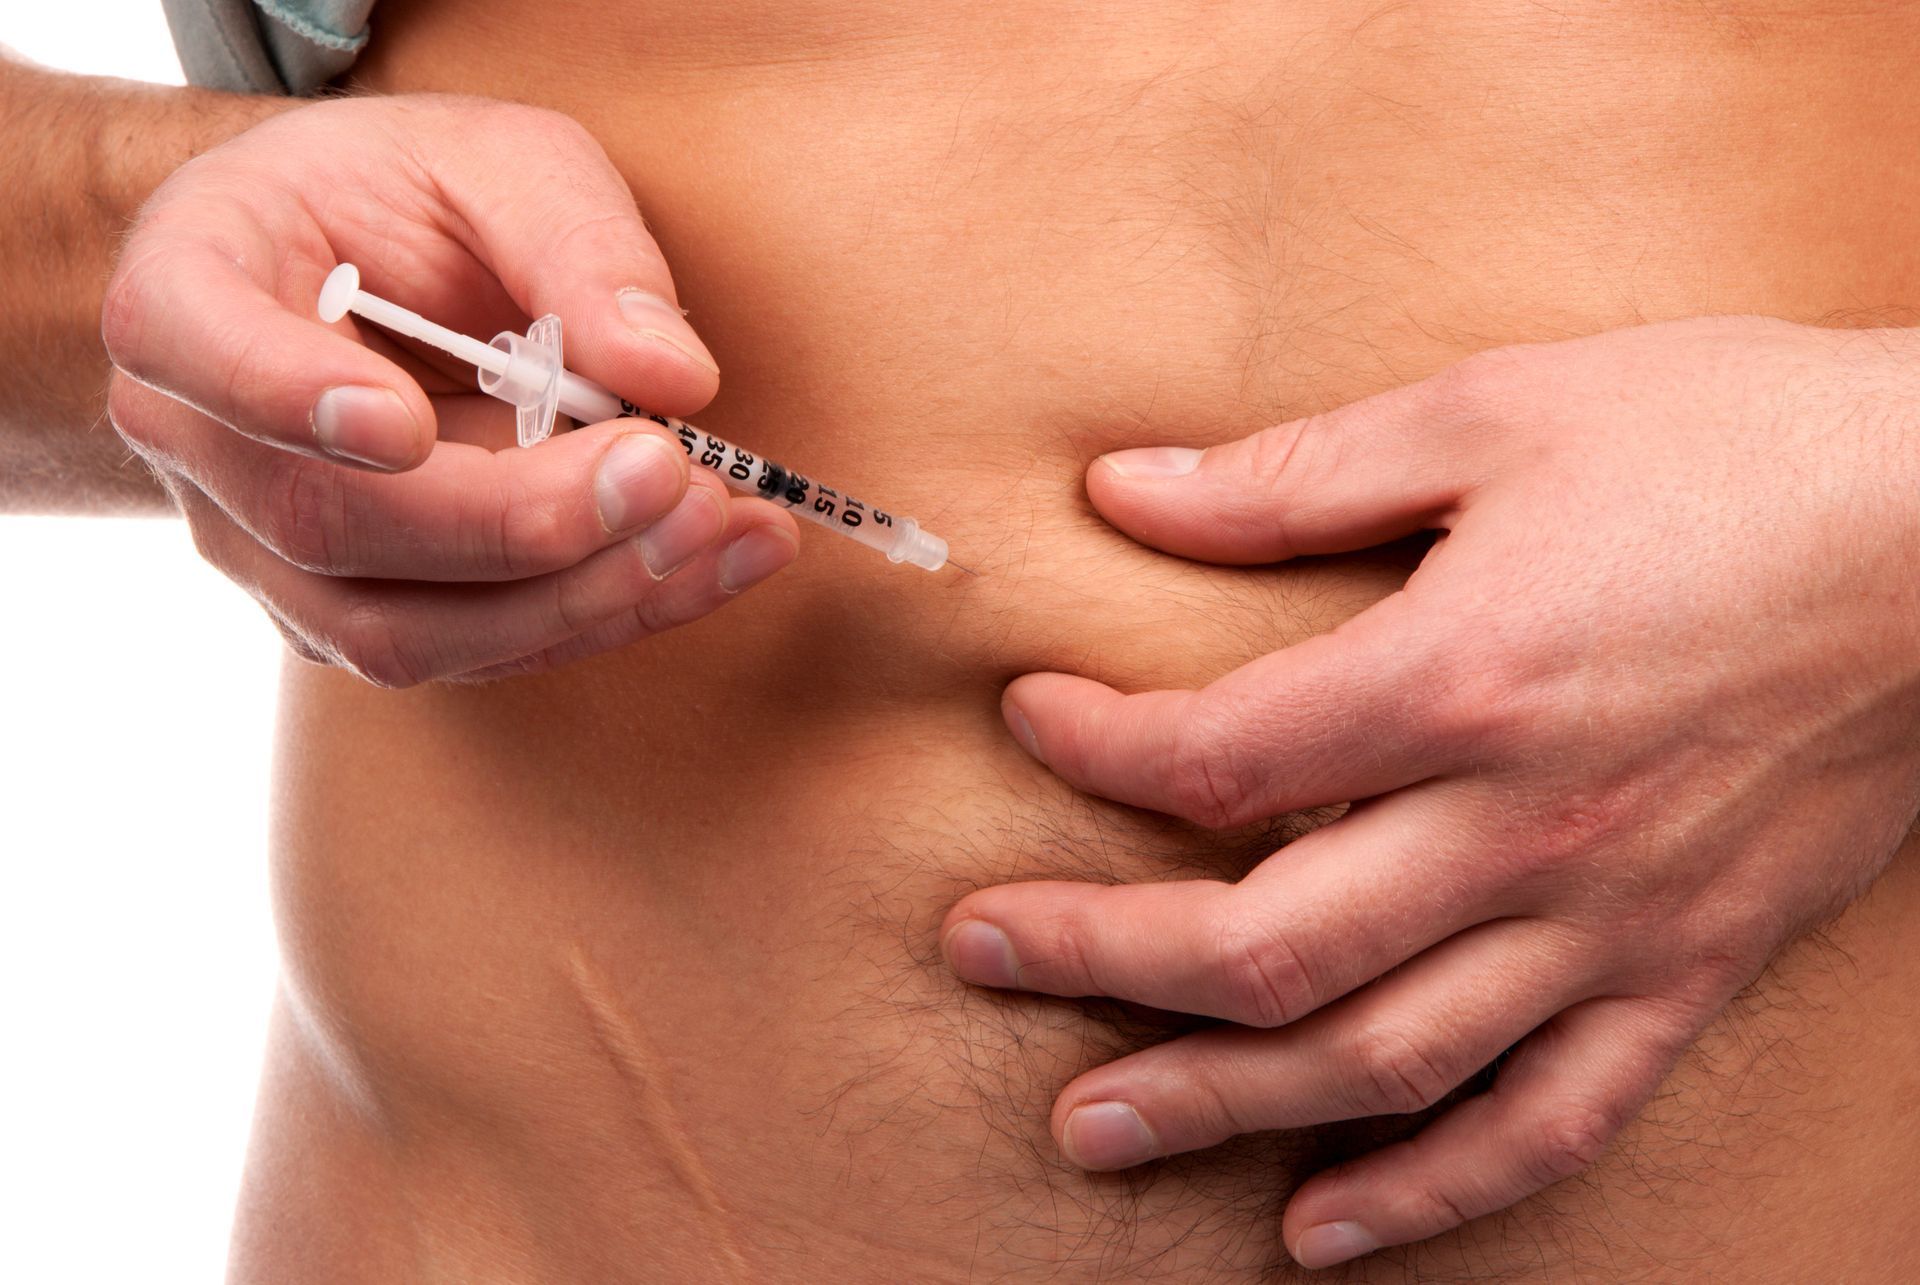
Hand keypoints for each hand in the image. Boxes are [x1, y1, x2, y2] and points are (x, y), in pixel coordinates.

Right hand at [103, 95, 797, 684]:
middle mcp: (202, 443)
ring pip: (399, 630)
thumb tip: (673, 374)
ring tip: (719, 528)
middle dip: (515, 518)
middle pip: (328, 521)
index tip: (404, 423)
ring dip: (578, 596)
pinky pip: (477, 650)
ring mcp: (268, 552)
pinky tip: (719, 562)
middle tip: (667, 471)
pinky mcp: (358, 614)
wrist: (353, 270)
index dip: (286, 397)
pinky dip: (610, 614)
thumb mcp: (497, 161)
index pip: (194, 348)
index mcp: (188, 288)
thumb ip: (577, 245)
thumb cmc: (406, 200)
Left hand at [941, 318, 1919, 1266]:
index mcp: (1458, 679)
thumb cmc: (1733, 442)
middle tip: (979, 955)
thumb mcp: (1496, 414)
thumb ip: (1294, 477)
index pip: (1212, 761)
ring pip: (1382, 1062)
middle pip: (1263, 945)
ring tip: (1090, 1131)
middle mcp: (1523, 830)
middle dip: (1097, 958)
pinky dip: (1433, 1192)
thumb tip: (1125, 490)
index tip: (1030, 718)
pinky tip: (1323, 1230)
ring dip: (1220, 1106)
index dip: (1090, 747)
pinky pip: (1550, 1123)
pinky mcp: (1687, 968)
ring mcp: (1610, 923)